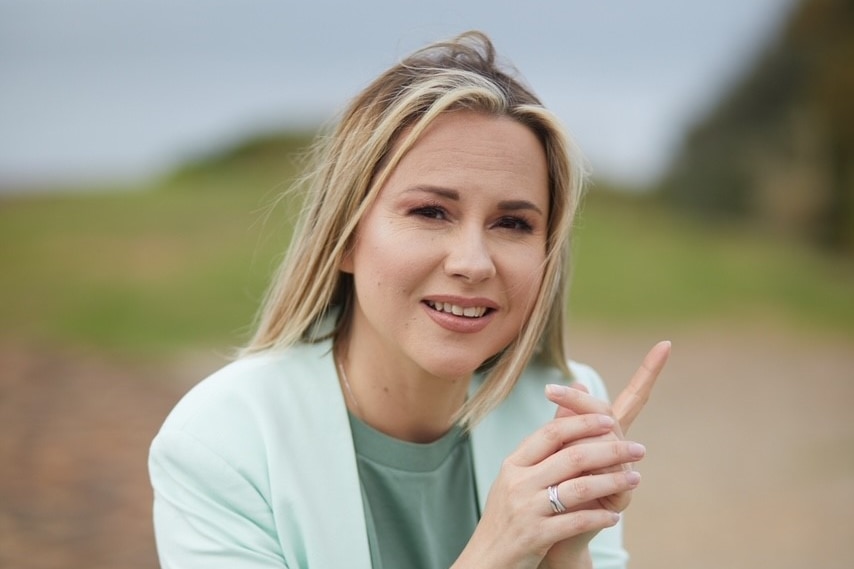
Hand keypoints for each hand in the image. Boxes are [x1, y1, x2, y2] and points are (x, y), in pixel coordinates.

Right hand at [455, 412, 644, 568]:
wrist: (485, 558)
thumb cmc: (506, 515)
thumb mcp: (515, 478)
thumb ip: (540, 450)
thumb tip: (565, 408)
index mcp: (514, 464)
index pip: (551, 433)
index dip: (583, 423)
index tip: (610, 420)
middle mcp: (518, 482)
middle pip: (571, 456)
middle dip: (610, 450)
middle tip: (638, 449)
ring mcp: (526, 509)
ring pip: (578, 488)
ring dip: (612, 482)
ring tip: (635, 479)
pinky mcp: (536, 536)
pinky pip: (576, 521)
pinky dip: (599, 517)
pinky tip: (614, 515)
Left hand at [540, 340, 670, 566]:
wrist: (550, 534)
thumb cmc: (554, 486)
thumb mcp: (554, 447)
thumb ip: (564, 420)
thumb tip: (576, 383)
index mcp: (605, 433)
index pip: (632, 398)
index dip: (649, 373)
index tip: (666, 344)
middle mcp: (620, 450)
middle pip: (608, 414)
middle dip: (580, 402)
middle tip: (551, 389)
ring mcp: (623, 473)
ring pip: (604, 444)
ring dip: (576, 443)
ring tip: (555, 454)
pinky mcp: (619, 499)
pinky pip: (602, 475)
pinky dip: (581, 472)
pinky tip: (569, 480)